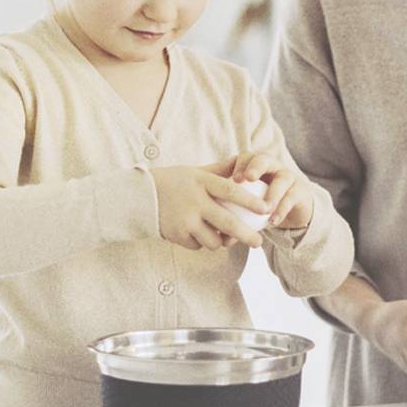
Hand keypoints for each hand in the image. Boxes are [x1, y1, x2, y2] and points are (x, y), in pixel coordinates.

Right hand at [150, 165, 266, 250]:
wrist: (140, 196)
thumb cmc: (173, 181)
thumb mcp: (195, 171)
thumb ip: (219, 170)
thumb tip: (242, 161)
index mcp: (202, 182)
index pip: (231, 191)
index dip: (250, 200)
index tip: (266, 208)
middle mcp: (195, 201)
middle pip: (227, 222)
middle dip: (246, 235)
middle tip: (259, 243)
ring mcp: (185, 220)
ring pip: (213, 240)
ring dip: (220, 241)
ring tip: (222, 237)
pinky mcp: (177, 235)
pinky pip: (198, 245)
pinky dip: (201, 243)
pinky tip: (197, 233)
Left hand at [228, 151, 314, 230]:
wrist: (291, 212)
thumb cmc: (261, 207)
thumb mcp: (248, 209)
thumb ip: (236, 218)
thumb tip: (222, 240)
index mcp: (255, 165)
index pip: (246, 157)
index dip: (240, 165)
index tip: (234, 180)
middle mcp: (272, 166)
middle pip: (264, 159)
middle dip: (255, 167)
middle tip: (248, 178)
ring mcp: (288, 177)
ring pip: (282, 179)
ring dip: (272, 193)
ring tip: (265, 208)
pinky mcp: (300, 191)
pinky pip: (291, 198)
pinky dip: (281, 209)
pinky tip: (273, 221)